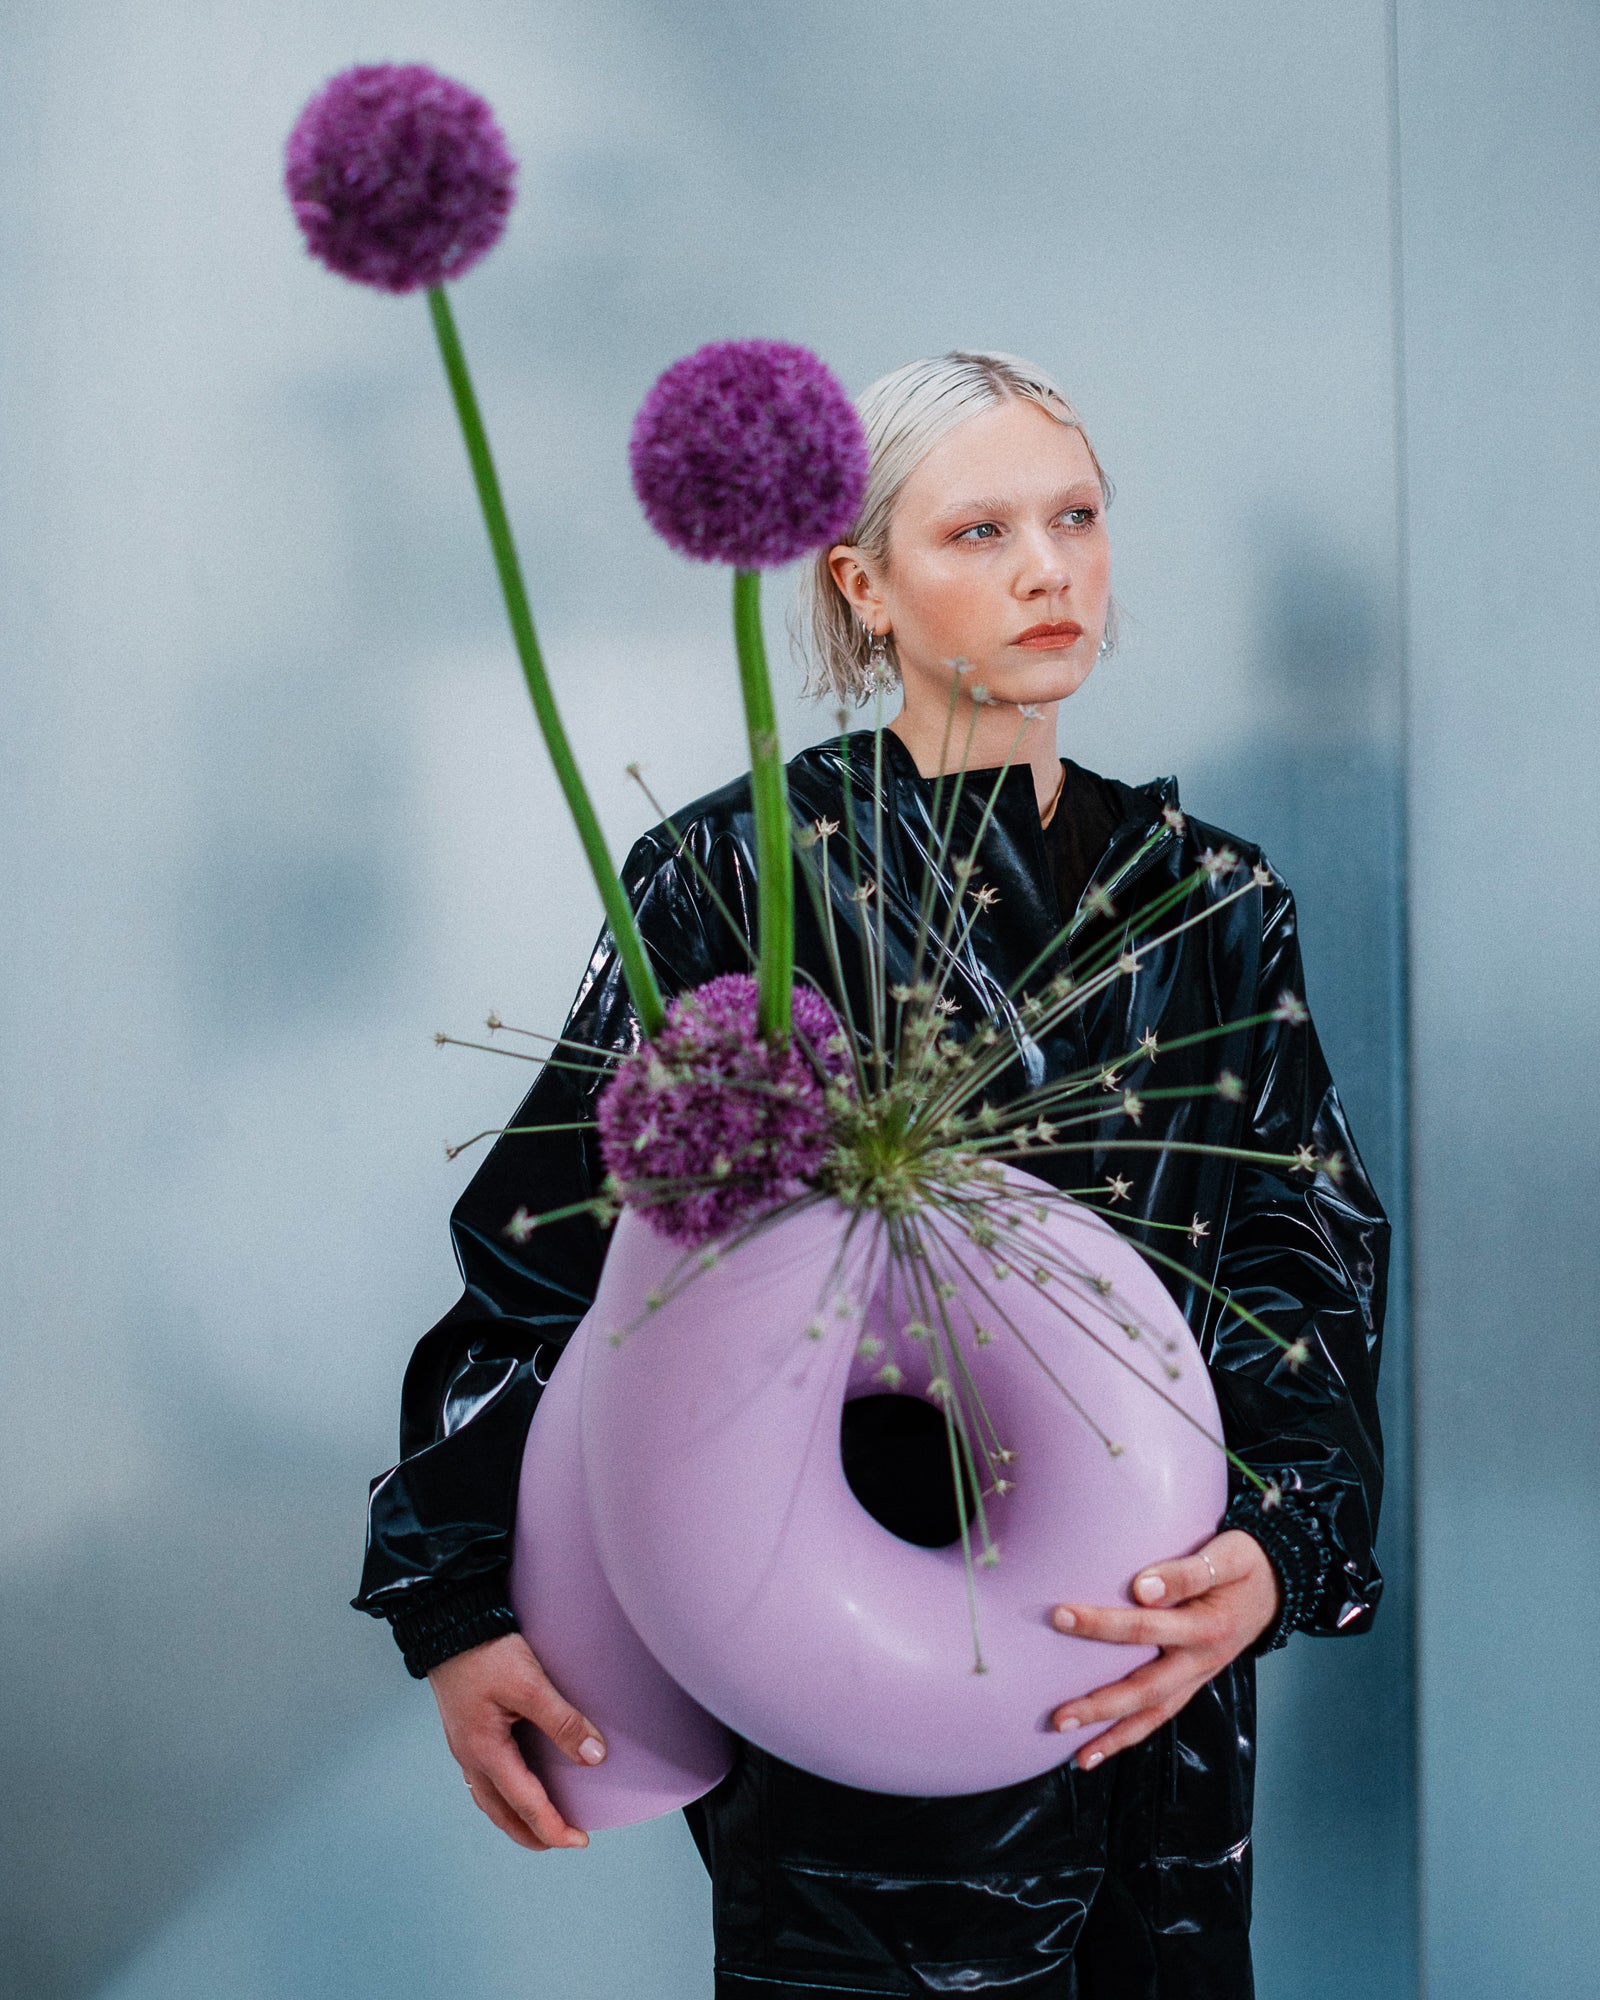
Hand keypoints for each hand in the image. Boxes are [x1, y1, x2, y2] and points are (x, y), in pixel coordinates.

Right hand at [427, 1632, 606, 1850]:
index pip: (525, 1804)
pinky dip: (501, 1795)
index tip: (580, 1840)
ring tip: (539, 1825)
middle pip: (501, 1813)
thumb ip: (562, 1721)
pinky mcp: (464, 1731)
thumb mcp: (530, 1683)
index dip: (554, 1827)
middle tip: (563, 1841)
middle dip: (532, 1833)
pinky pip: (482, 1779)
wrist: (449, 1623)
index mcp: (485, 1750)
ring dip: (514, 1818)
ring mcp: (463, 1745)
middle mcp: (469, 1756)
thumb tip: (594, 1757)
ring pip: (488, 1799)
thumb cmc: (488, 1651)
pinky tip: (513, 1786)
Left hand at [1048, 1529, 1278, 1767]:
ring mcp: (1199, 1676)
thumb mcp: (1226, 1556)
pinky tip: (1104, 1745)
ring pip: (1155, 1714)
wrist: (1280, 1584)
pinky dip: (1134, 1732)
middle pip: (1146, 1690)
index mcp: (1206, 1628)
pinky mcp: (1195, 1681)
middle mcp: (1201, 1661)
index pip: (1144, 1627)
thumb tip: (1142, 1588)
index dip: (1101, 1624)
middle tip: (1057, 1719)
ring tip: (1079, 1757)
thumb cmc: (1245, 1564)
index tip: (1060, 1616)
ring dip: (1115, 1736)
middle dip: (1100, 1707)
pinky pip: (1162, 1712)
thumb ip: (1186, 1572)